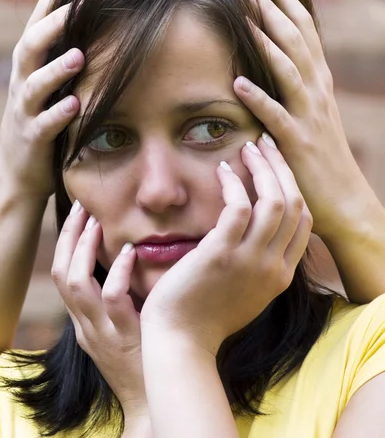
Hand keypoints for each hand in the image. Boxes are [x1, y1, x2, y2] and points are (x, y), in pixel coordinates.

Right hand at [0, 0, 84, 198]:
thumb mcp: (51, 82)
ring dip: (55, 69)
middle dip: (53, 26)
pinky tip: (77, 104)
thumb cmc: (44, 115)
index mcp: (30, 64)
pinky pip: (43, 124)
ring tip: (78, 56)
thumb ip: (66, 53)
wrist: (18, 167)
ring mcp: (25, 109)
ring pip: (34, 84)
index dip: (54, 0)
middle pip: (30, 46)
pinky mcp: (31, 138)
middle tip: (80, 6)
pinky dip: (58, 114)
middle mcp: (23, 81)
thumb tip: (102, 21)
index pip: (37, 23)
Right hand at [51, 202, 147, 418]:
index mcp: (82, 320)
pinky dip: (116, 272)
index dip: (66, 242)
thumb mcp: (120, 328)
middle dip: (68, 237)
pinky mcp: (122, 336)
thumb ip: (119, 298)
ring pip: (75, 283)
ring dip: (84, 248)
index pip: (61, 273)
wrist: (153, 402)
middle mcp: (83, 324)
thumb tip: (129, 258)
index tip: (80, 213)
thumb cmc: (143, 358)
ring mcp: (100, 331)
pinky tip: (130, 253)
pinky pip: (111, 298)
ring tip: (97, 222)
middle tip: (82, 206)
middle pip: (60, 272)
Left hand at [140, 140, 311, 356]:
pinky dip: (233, 184)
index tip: (276, 165)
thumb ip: (258, 263)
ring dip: (263, 168)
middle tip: (264, 144)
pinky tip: (222, 170)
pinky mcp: (222, 254)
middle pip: (294, 204)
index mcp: (281, 275)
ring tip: (247, 149)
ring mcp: (250, 261)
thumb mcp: (245, 291)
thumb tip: (255, 230)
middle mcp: (274, 267)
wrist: (180, 341)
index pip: (303, 221)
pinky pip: (238, 208)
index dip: (292, 186)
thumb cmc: (205, 314)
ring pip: (273, 202)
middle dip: (281, 168)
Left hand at [233, 0, 367, 240]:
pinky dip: (258, 98)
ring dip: (266, 41)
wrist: (346, 201)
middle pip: (296, 41)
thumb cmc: (322, 157)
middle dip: (273, 9)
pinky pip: (277, 117)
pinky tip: (238, 83)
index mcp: (319, 82)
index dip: (286, 2)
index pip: (304, 31)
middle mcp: (317, 92)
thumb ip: (297, 86)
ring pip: (289, 69)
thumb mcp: (313, 113)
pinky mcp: (298, 143)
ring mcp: (310, 116)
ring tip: (243, 17)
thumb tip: (273, 60)